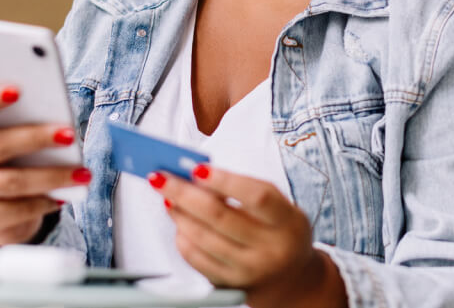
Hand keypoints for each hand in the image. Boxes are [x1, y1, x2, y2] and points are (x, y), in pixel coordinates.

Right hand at [0, 85, 88, 245]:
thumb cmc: (10, 162)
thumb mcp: (13, 142)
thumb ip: (27, 127)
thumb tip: (62, 124)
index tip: (18, 90)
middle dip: (37, 138)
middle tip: (70, 135)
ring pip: (11, 182)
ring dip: (51, 176)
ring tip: (83, 173)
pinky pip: (16, 210)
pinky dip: (44, 202)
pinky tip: (65, 197)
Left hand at [153, 166, 345, 307]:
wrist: (290, 280)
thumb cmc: (280, 234)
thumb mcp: (280, 209)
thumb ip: (247, 190)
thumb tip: (199, 174)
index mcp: (288, 223)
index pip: (257, 197)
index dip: (226, 181)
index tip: (198, 168)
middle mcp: (270, 249)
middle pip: (220, 217)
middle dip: (185, 193)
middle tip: (162, 177)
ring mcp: (249, 270)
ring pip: (203, 238)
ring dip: (179, 214)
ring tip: (168, 198)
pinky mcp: (229, 285)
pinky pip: (196, 259)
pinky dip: (182, 238)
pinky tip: (180, 224)